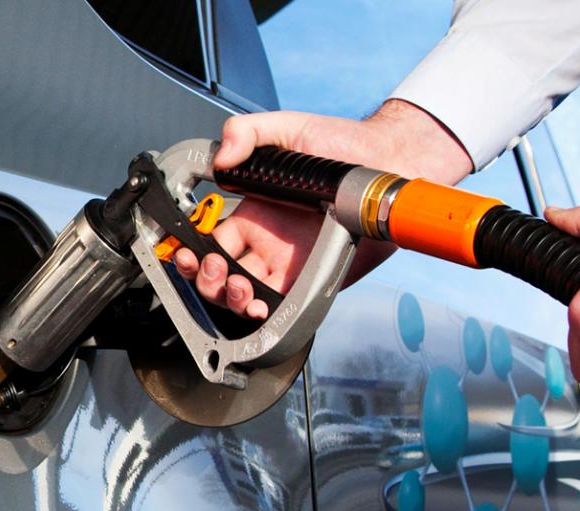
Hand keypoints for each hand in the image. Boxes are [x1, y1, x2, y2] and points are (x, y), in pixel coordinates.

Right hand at [175, 100, 472, 317]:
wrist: (389, 163)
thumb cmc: (342, 145)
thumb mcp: (288, 126)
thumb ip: (247, 131)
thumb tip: (222, 157)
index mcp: (254, 213)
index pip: (213, 241)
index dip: (196, 252)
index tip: (190, 254)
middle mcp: (268, 244)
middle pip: (223, 276)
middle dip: (208, 281)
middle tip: (214, 271)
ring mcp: (290, 266)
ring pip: (246, 297)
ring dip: (231, 300)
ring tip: (239, 288)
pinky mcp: (314, 282)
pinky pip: (283, 307)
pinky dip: (264, 314)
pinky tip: (259, 306)